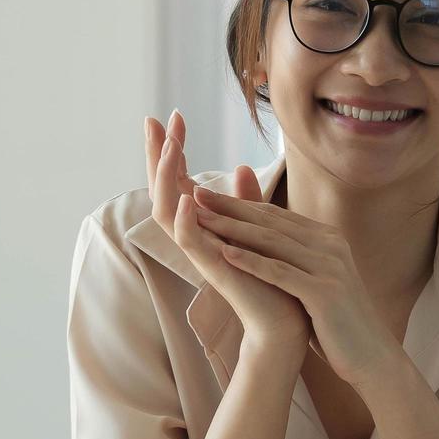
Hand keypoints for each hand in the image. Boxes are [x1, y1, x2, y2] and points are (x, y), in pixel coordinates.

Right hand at [144, 110, 308, 349]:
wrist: (285, 322)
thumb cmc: (273, 280)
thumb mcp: (258, 230)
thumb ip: (245, 202)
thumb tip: (242, 167)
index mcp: (206, 225)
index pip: (180, 180)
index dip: (172, 149)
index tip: (172, 115)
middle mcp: (196, 236)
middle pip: (164, 189)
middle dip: (158, 154)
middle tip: (154, 120)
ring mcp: (200, 253)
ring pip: (167, 210)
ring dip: (166, 179)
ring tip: (168, 148)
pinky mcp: (211, 270)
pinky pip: (189, 244)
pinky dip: (185, 222)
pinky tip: (187, 199)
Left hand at [189, 186, 402, 390]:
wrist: (370, 354)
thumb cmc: (338, 321)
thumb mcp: (318, 281)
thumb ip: (300, 257)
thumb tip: (269, 242)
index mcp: (328, 239)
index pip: (276, 216)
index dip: (240, 203)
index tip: (208, 194)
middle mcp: (330, 246)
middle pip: (271, 222)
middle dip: (231, 207)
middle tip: (197, 194)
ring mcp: (330, 267)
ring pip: (272, 242)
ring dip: (234, 229)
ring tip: (202, 220)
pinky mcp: (325, 292)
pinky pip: (281, 272)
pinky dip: (252, 262)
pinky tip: (225, 254)